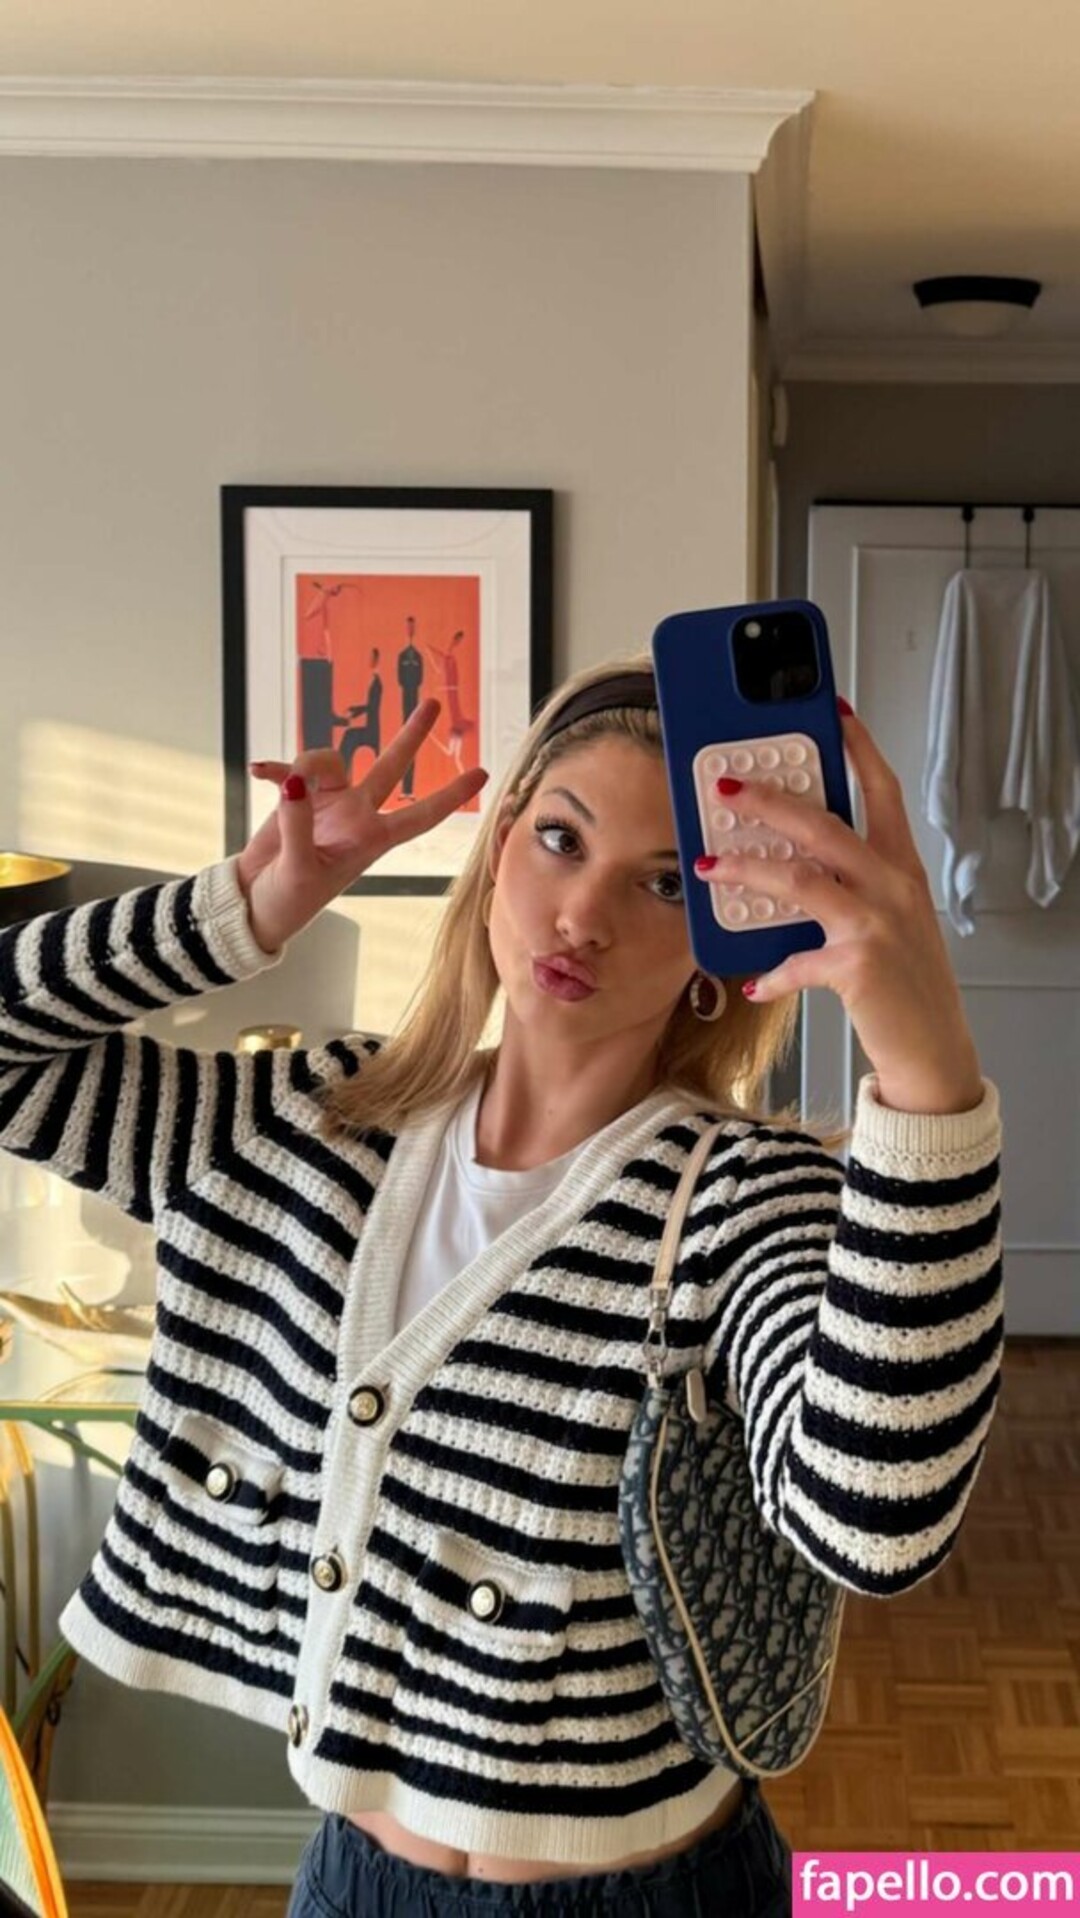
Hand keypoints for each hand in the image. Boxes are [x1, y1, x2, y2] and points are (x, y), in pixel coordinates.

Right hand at [237, 698, 486, 952]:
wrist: (254, 904)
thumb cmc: (288, 901)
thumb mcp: (298, 871)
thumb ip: (298, 825)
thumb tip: (295, 783)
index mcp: (369, 840)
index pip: (419, 816)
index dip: (450, 795)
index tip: (482, 773)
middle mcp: (355, 816)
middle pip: (389, 767)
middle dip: (410, 735)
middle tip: (433, 704)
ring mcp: (328, 805)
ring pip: (331, 760)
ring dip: (307, 765)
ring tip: (283, 788)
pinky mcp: (297, 798)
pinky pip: (290, 770)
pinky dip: (275, 769)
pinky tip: (258, 770)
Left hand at [694, 704, 983, 1113]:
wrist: (934, 1049)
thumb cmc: (905, 983)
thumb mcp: (888, 921)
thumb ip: (849, 888)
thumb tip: (788, 866)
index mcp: (902, 868)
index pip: (883, 791)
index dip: (857, 748)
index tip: (832, 713)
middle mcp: (893, 887)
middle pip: (825, 825)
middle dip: (771, 801)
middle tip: (729, 787)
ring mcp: (877, 924)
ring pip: (800, 880)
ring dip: (748, 869)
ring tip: (710, 864)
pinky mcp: (858, 966)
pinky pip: (796, 960)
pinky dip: (772, 972)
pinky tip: (754, 982)